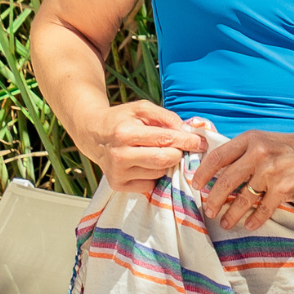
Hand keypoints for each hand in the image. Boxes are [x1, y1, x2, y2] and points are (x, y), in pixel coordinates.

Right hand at [91, 101, 205, 192]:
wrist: (93, 135)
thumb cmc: (121, 119)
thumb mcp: (141, 109)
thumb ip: (165, 117)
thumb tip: (186, 131)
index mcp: (125, 133)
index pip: (164, 140)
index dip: (186, 141)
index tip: (201, 143)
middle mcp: (119, 155)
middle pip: (164, 160)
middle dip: (178, 154)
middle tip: (179, 147)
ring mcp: (118, 173)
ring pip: (159, 173)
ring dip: (165, 164)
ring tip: (154, 152)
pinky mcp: (118, 185)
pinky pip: (149, 184)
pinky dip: (154, 175)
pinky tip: (144, 163)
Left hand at [191, 128, 293, 231]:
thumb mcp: (269, 142)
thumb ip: (247, 153)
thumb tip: (221, 173)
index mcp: (251, 139)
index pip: (217, 156)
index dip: (203, 173)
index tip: (196, 185)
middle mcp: (258, 153)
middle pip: (225, 181)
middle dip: (214, 199)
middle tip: (208, 210)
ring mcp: (270, 171)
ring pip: (241, 199)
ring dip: (231, 214)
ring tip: (226, 222)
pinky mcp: (283, 188)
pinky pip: (262, 210)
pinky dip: (254, 220)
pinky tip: (250, 225)